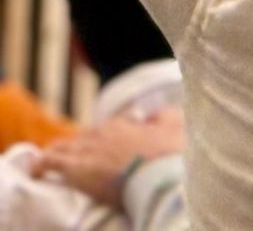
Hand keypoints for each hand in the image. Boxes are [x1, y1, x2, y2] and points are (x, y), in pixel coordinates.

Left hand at [34, 110, 183, 205]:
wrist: (158, 174)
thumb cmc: (172, 153)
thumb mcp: (177, 126)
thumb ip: (165, 116)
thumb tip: (155, 115)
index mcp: (125, 124)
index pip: (107, 129)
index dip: (107, 140)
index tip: (110, 151)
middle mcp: (103, 132)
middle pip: (83, 138)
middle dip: (82, 148)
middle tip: (85, 163)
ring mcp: (87, 148)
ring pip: (62, 146)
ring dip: (58, 154)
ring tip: (54, 165)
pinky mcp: (74, 167)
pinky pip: (48, 160)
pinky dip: (40, 165)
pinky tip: (36, 171)